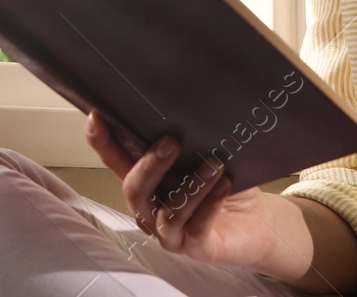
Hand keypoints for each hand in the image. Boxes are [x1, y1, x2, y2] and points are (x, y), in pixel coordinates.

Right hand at [84, 110, 278, 267]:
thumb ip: (187, 141)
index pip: (117, 162)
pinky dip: (209, 204)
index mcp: (149, 183)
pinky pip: (195, 227)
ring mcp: (171, 232)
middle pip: (134, 190)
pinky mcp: (195, 247)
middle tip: (171, 142)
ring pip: (166, 212)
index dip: (102, 142)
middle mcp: (152, 209)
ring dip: (190, 186)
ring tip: (213, 165)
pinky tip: (224, 186)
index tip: (96, 118)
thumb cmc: (226, 186)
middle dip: (149, 164)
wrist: (259, 222)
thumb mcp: (204, 156)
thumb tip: (181, 108)